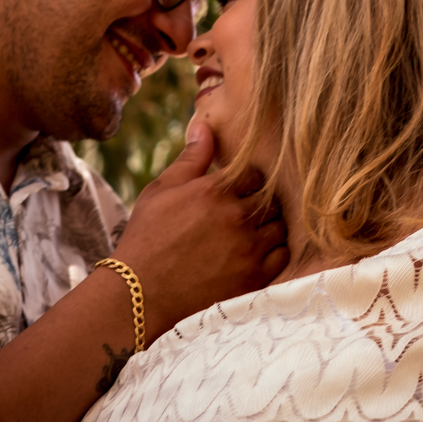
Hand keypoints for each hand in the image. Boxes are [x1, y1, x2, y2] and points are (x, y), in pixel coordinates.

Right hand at [114, 121, 287, 339]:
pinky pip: (282, 257)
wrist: (141, 295)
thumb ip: (191, 158)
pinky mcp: (253, 279)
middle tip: (245, 211)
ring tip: (250, 232)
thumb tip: (205, 126)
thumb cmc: (146, 238)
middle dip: (261, 202)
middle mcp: (237, 217)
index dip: (247, 181)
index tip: (238, 190)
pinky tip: (256, 253)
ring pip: (279, 227)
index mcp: (215, 191)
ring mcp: (248, 250)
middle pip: (271, 199)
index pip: (254, 174)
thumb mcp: (161, 190)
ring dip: (269, 226)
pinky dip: (274, 252)